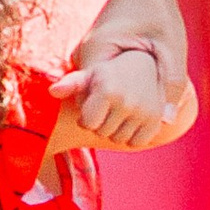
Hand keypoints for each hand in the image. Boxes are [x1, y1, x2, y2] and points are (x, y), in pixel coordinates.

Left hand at [50, 61, 180, 152]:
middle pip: (103, 133)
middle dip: (101, 124)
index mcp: (108, 90)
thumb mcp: (91, 75)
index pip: (88, 124)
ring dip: (117, 130)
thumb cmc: (109, 73)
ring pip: (120, 140)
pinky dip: (133, 135)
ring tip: (120, 111)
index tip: (92, 105)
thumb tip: (52, 91)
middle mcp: (127, 101)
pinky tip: (132, 119)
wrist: (145, 66)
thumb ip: (72, 83)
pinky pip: (137, 142)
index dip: (87, 118)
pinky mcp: (157, 120)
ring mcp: (144, 112)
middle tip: (108, 107)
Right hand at [67, 0, 189, 146]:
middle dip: (112, 116)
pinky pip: (96, 90)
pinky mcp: (93, 61)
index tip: (136, 117)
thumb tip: (166, 122)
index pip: (90, 102)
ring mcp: (85, 58)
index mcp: (97, 51)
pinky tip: (134, 100)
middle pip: (87, 106)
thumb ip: (170, 82)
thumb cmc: (159, 11)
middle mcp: (84, 56)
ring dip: (112, 109)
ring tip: (141, 105)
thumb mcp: (171, 46)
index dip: (111, 117)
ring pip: (90, 100)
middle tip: (143, 113)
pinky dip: (113, 99)